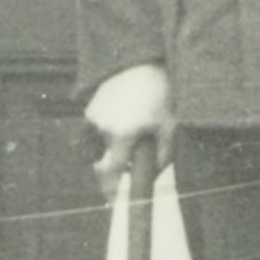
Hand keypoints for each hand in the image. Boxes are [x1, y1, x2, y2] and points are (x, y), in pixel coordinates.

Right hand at [83, 62, 174, 199]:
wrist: (140, 59)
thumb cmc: (159, 92)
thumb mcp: (169, 125)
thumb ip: (163, 155)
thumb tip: (153, 175)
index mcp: (122, 134)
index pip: (109, 173)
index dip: (109, 190)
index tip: (112, 200)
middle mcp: (102, 127)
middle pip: (101, 163)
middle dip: (113, 169)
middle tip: (127, 166)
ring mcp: (93, 116)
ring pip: (99, 146)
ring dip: (111, 148)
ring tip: (132, 133)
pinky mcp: (91, 106)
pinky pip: (96, 130)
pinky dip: (107, 133)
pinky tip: (124, 120)